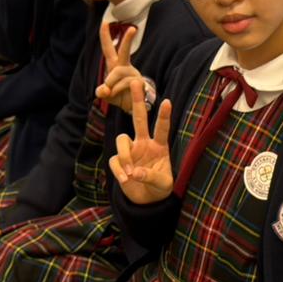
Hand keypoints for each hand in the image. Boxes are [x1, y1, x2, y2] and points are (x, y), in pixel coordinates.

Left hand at [95, 24, 143, 113]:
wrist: (133, 108)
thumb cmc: (119, 97)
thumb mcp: (105, 95)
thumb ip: (101, 92)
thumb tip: (104, 90)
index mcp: (115, 66)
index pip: (109, 49)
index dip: (106, 36)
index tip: (105, 23)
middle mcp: (125, 67)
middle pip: (124, 51)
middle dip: (128, 39)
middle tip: (133, 29)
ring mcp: (133, 73)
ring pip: (119, 71)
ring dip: (111, 82)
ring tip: (110, 91)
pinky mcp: (139, 82)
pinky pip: (124, 83)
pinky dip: (116, 90)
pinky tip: (117, 95)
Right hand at [108, 79, 174, 205]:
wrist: (147, 200)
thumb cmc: (160, 188)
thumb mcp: (163, 184)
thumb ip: (151, 176)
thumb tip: (135, 172)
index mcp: (159, 146)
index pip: (162, 128)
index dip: (164, 116)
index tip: (167, 101)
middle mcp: (144, 143)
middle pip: (138, 118)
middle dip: (137, 101)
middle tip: (135, 81)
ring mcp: (131, 151)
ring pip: (122, 139)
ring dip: (125, 156)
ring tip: (130, 174)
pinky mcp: (119, 161)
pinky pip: (115, 160)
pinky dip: (119, 170)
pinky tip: (125, 180)